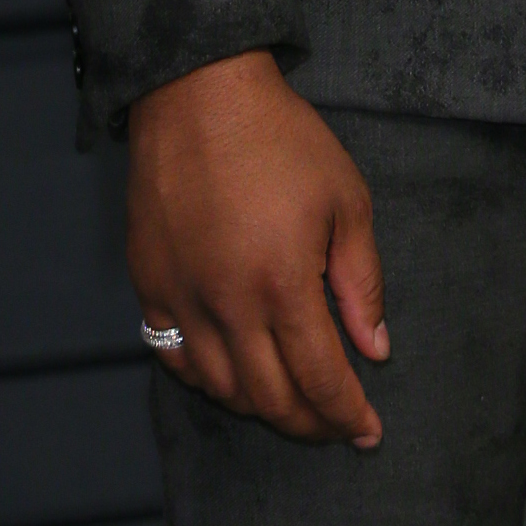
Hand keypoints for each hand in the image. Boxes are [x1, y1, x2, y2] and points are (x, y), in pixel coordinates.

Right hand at [127, 48, 388, 444]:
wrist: (199, 93)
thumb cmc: (282, 139)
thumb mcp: (345, 198)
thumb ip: (361, 281)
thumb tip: (375, 349)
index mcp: (283, 284)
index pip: (319, 379)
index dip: (347, 415)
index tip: (367, 432)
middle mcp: (228, 305)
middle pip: (269, 398)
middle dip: (309, 423)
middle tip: (334, 424)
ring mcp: (182, 298)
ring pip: (221, 388)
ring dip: (260, 405)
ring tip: (289, 399)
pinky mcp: (149, 284)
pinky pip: (174, 357)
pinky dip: (206, 378)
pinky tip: (231, 371)